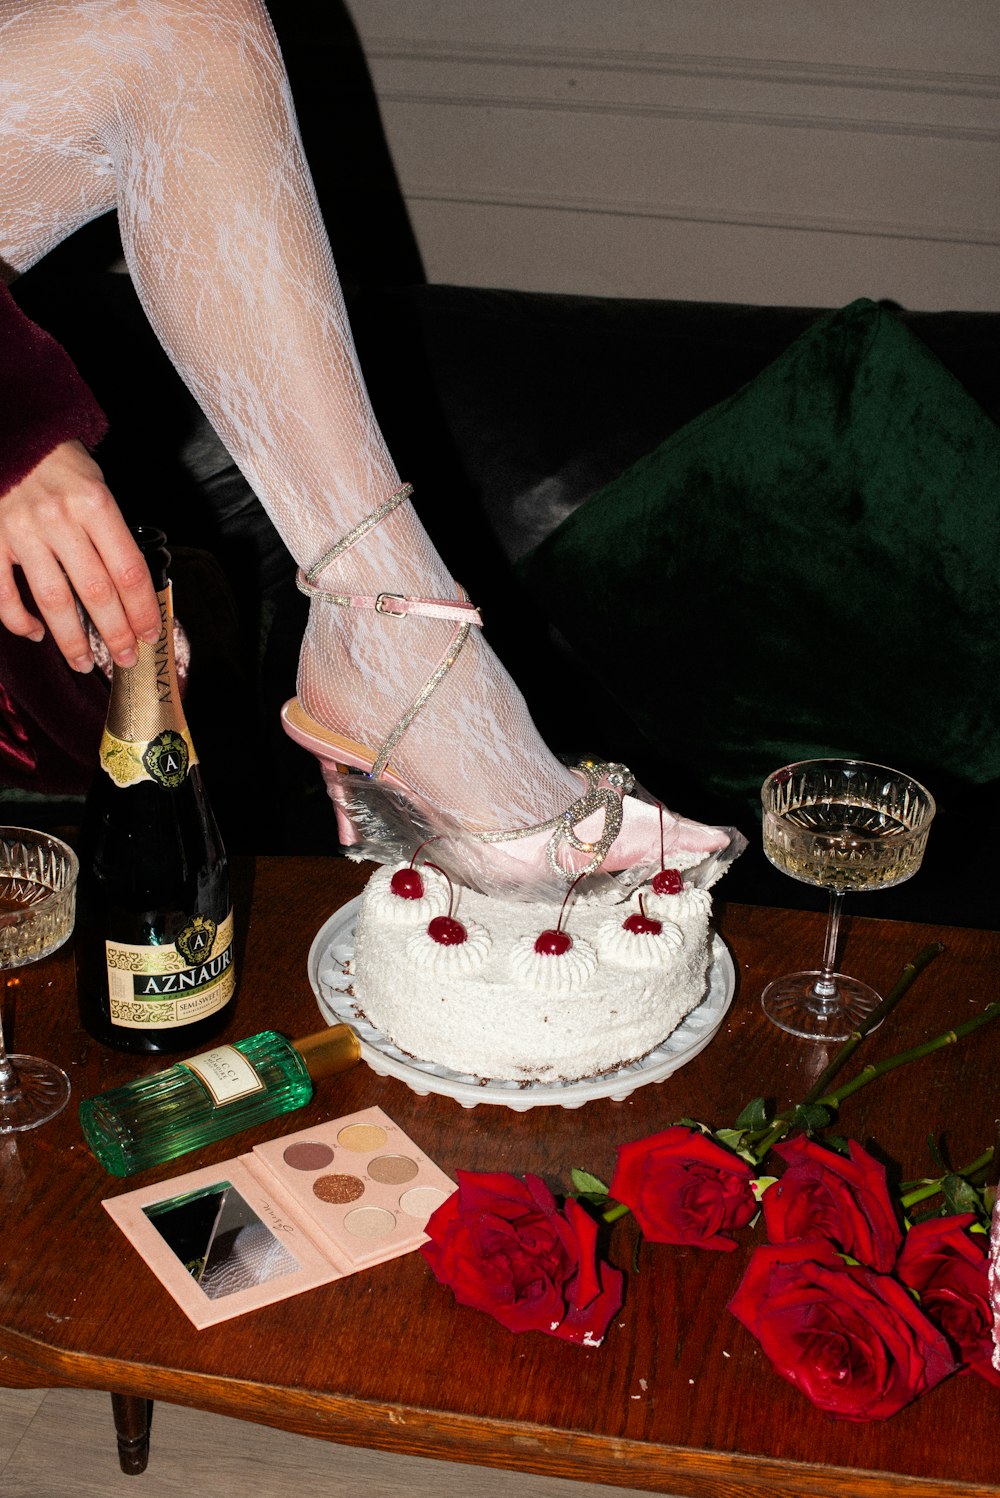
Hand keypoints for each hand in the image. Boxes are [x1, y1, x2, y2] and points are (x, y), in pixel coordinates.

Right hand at [0, 441, 160, 670]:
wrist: (10, 435)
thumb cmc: (58, 461)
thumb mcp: (96, 484)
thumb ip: (109, 532)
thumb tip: (130, 587)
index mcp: (95, 503)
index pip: (128, 570)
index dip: (143, 609)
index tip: (150, 634)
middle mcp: (59, 519)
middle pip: (96, 592)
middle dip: (115, 633)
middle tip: (126, 659)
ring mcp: (22, 531)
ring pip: (53, 601)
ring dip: (72, 640)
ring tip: (85, 663)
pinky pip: (4, 593)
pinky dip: (20, 621)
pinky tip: (37, 634)